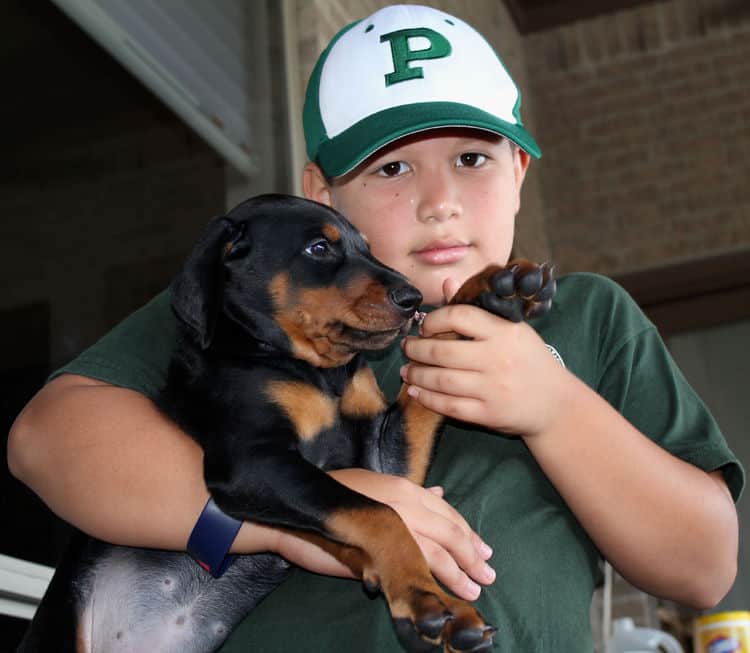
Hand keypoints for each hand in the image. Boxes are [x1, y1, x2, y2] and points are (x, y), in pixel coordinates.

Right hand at [265, 468, 494, 600]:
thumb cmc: (337, 496)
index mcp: (403, 488)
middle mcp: (403, 504)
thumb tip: (440, 494)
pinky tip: (443, 596)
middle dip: (471, 556)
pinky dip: (432, 583)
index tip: (483, 551)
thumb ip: (410, 495)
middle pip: (449, 532)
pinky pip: (412, 568)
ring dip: (458, 573)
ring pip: (436, 552)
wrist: (299, 508)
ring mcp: (392, 526)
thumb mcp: (376, 488)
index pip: (447, 513)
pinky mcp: (377, 550)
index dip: (468, 533)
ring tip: (473, 590)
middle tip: (488, 574)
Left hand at [400, 296, 567, 436]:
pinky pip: (449, 407)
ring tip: (407, 371)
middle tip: (407, 349)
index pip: (460, 316)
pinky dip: (427, 399)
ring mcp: (493, 388)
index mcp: (504, 332)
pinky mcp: (489, 414)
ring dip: (417, 375)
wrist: (556, 403)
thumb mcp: (511, 329)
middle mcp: (498, 358)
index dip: (434, 319)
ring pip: (442, 381)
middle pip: (443, 352)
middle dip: (416, 350)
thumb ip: (477, 310)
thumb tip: (446, 283)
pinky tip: (416, 392)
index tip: (424, 326)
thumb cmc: (529, 360)